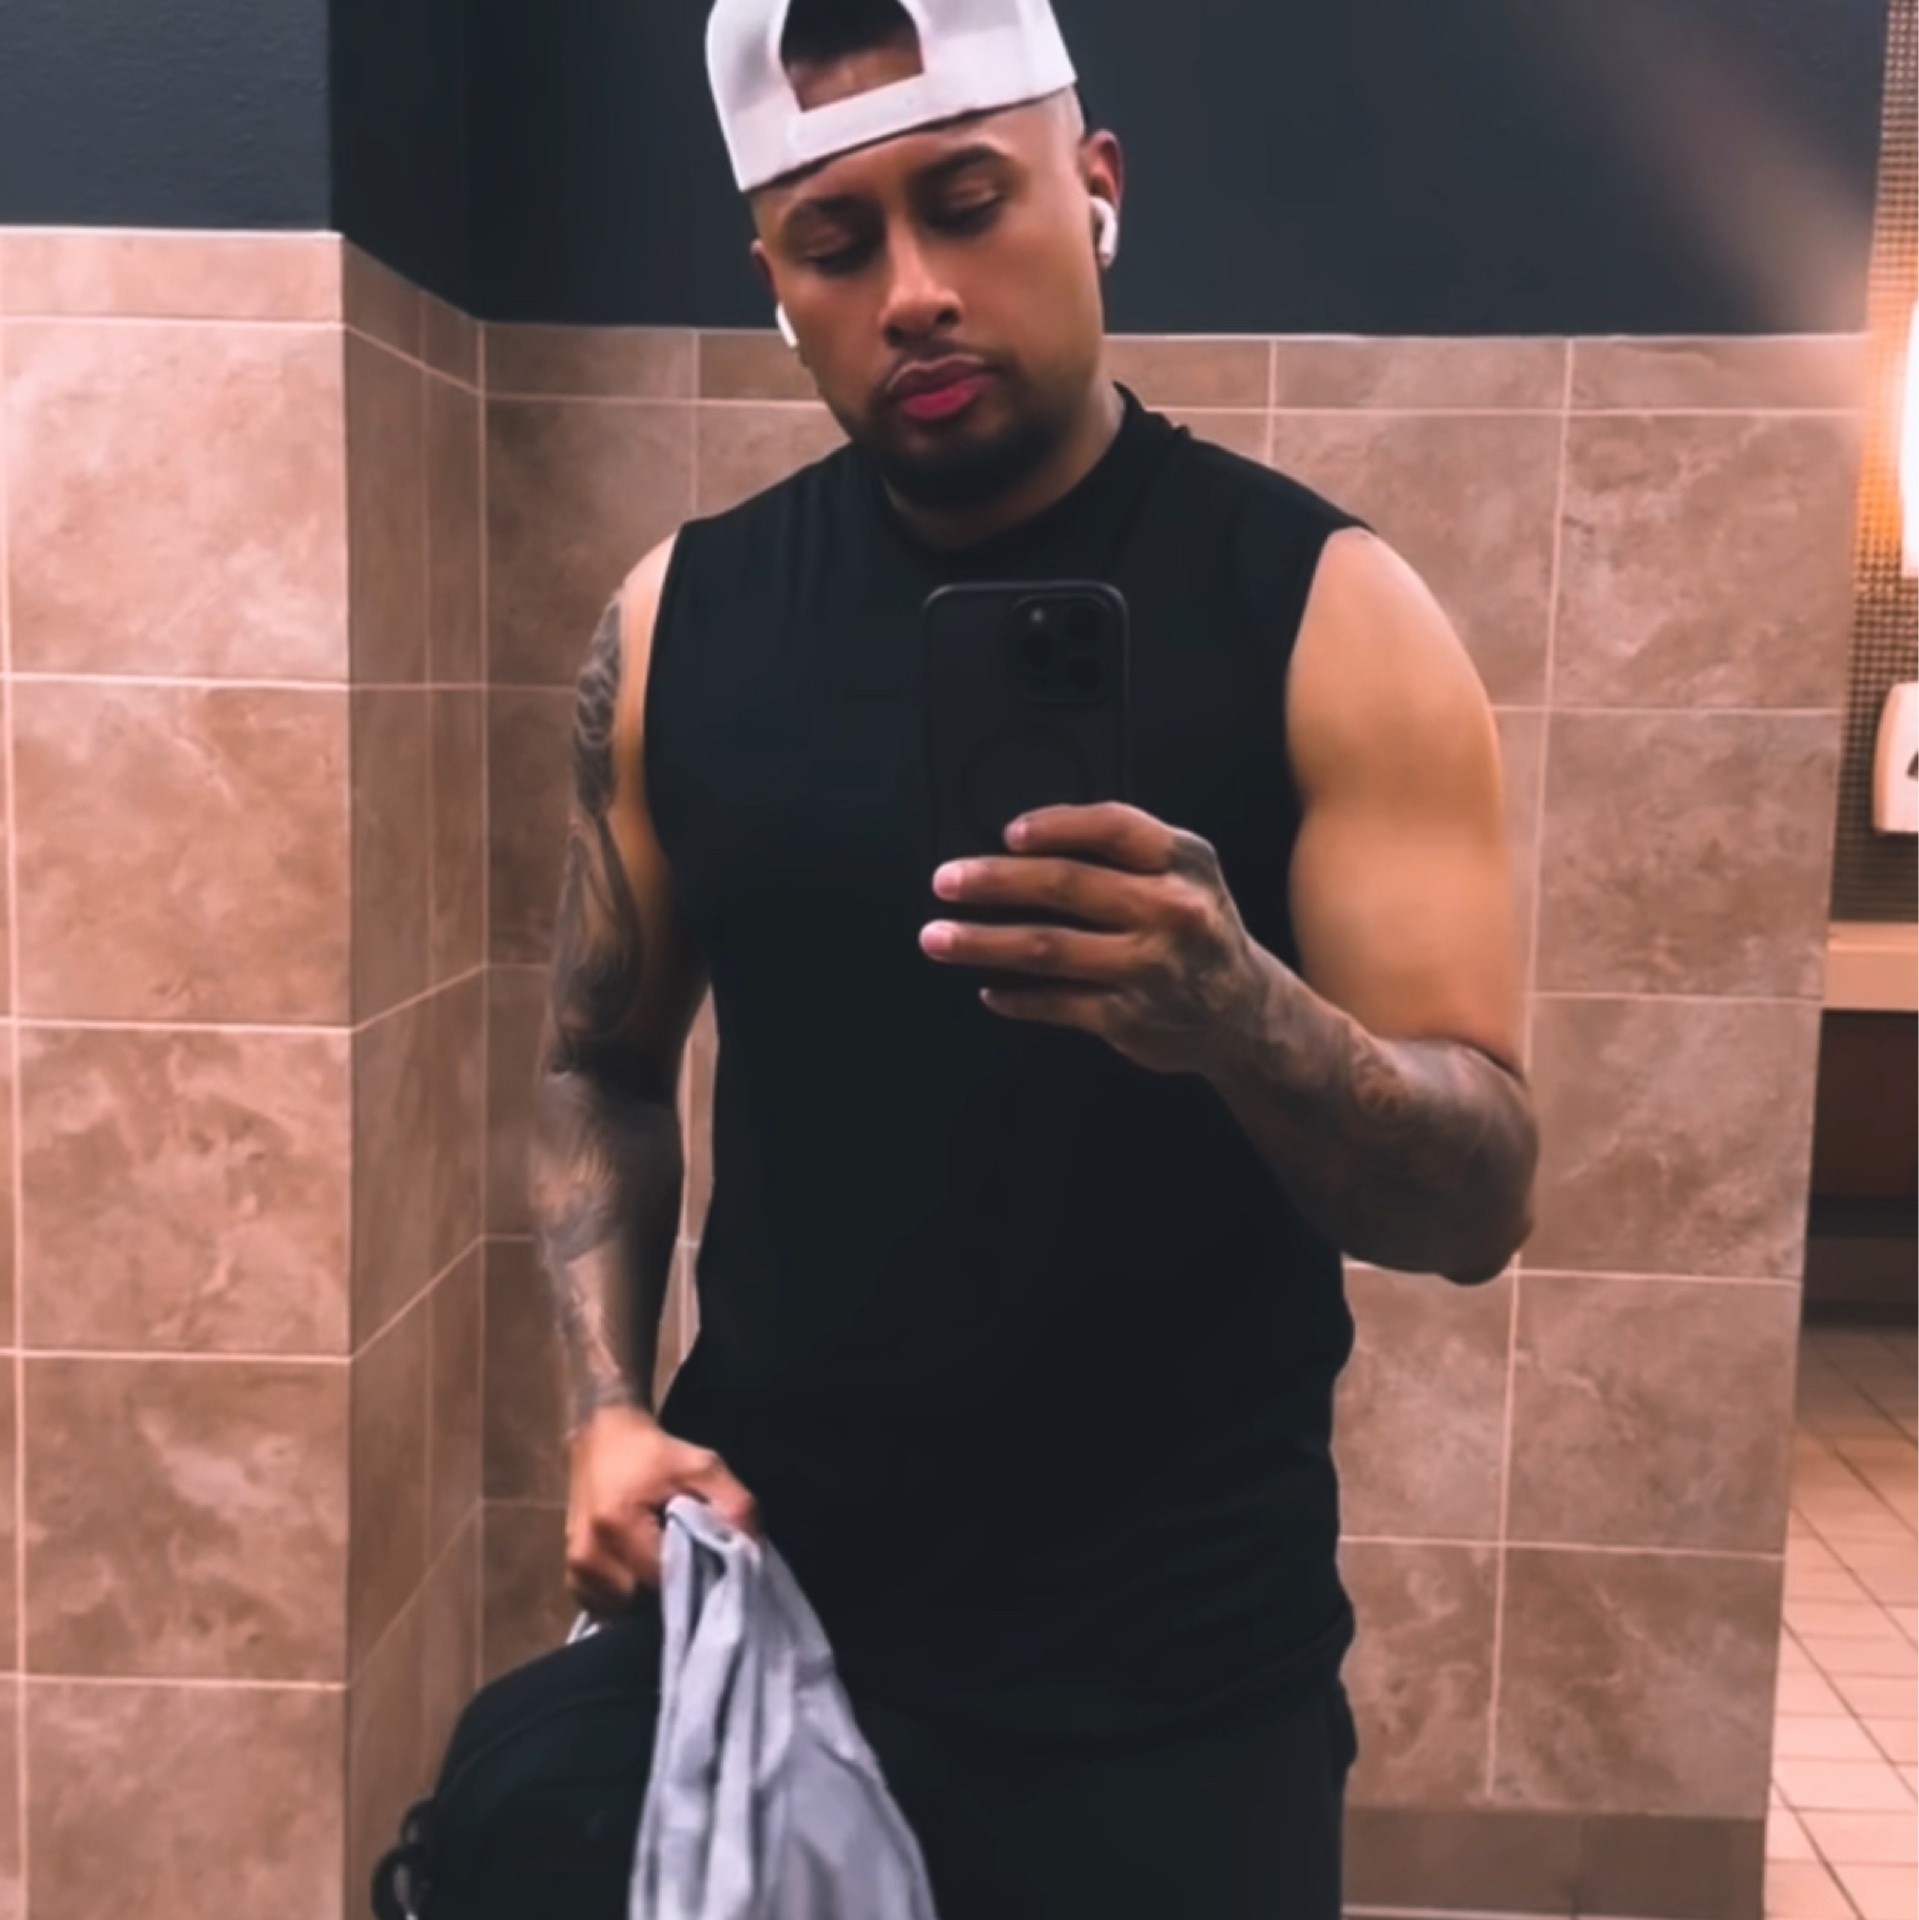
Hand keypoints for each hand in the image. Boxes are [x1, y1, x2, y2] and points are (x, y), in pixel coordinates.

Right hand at [564, 1407, 758, 1612]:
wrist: (602, 1438)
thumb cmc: (654, 1453)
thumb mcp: (703, 1465)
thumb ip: (734, 1503)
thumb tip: (753, 1546)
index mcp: (617, 1525)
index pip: (665, 1579)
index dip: (695, 1578)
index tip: (713, 1567)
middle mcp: (588, 1556)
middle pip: (644, 1602)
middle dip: (675, 1591)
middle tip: (695, 1568)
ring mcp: (576, 1572)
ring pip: (627, 1610)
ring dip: (651, 1598)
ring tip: (669, 1567)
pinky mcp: (573, 1580)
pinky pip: (610, 1608)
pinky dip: (631, 1598)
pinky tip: (646, 1573)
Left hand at [919, 802, 1272, 1076]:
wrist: (1243, 1010)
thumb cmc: (1194, 928)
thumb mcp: (1184, 872)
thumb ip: (1123, 850)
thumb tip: (1025, 842)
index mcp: (1182, 862)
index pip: (1113, 827)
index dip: (1054, 825)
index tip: (1007, 834)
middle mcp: (1169, 911)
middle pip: (1067, 885)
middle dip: (995, 881)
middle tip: (945, 880)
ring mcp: (1147, 967)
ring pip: (1048, 948)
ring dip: (982, 942)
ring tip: (937, 937)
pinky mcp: (1128, 1016)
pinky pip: (1056, 1002)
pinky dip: (1015, 998)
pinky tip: (989, 991)